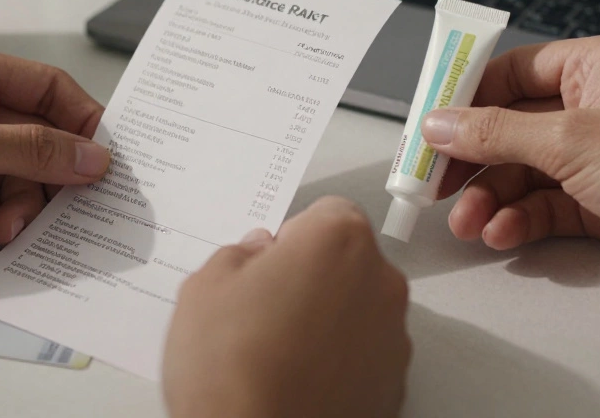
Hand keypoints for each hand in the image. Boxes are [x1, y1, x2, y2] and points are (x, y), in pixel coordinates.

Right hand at [164, 197, 410, 417]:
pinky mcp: (394, 386)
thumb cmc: (233, 368)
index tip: (267, 263)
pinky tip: (298, 380)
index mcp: (338, 241)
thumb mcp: (204, 288)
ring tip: (277, 353)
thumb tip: (255, 255)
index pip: (326, 213)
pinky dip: (340, 363)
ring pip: (358, 310)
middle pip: (347, 261)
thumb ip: (237, 255)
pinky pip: (365, 356)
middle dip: (312, 277)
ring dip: (328, 320)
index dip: (291, 238)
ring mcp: (393, 338)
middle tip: (264, 309)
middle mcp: (379, 282)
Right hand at [421, 35, 599, 310]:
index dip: (465, 98)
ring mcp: (599, 158)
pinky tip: (503, 235)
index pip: (511, 72)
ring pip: (522, 172)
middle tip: (432, 182)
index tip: (426, 124)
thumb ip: (496, 133)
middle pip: (509, 127)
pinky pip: (543, 206)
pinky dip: (518, 220)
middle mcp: (595, 108)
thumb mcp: (569, 141)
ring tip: (467, 223)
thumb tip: (440, 124)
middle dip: (471, 160)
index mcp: (595, 67)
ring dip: (489, 197)